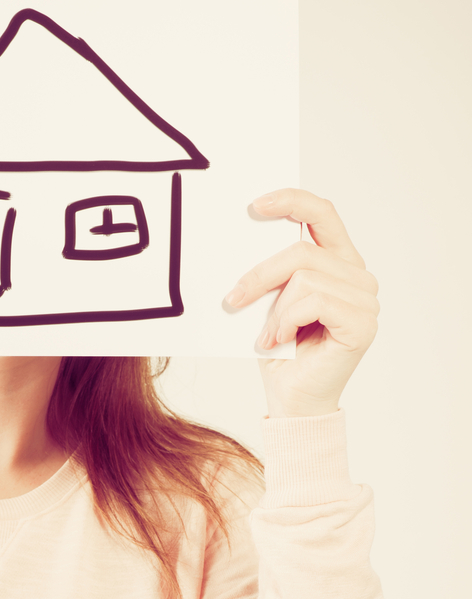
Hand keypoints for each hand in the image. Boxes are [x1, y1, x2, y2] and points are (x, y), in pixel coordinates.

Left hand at [224, 189, 378, 417]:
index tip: (257, 204)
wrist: (290, 397)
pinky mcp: (362, 323)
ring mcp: (365, 300)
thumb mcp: (269, 300)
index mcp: (337, 262)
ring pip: (304, 277)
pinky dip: (286, 321)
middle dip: (260, 276)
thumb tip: (245, 240)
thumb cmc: (279, 350)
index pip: (323, 215)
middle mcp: (357, 276)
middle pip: (302, 251)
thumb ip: (272, 271)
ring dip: (274, 311)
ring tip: (268, 336)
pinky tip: (280, 341)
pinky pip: (313, 301)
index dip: (293, 201)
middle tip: (233, 299)